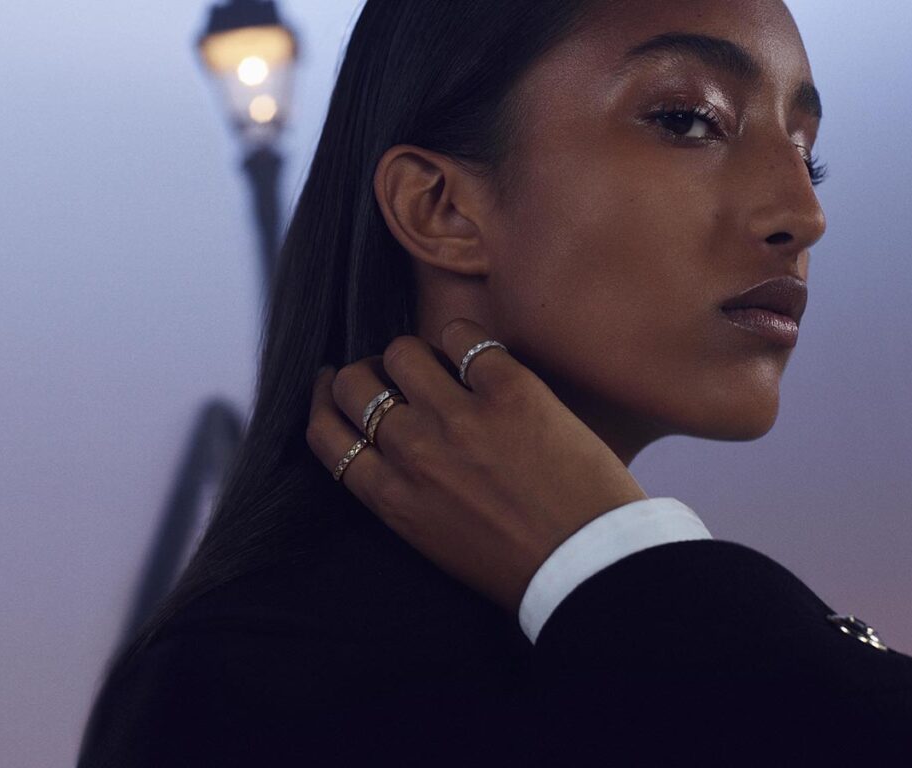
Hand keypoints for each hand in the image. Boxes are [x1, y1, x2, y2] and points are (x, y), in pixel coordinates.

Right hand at [306, 318, 647, 616]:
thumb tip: (389, 436)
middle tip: (390, 375)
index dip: (324, 400)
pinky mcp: (508, 389)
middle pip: (354, 386)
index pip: (326, 433)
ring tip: (439, 365)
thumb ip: (401, 489)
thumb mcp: (433, 538)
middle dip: (365, 373)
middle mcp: (413, 452)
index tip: (332, 384)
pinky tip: (476, 355)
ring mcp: (459, 417)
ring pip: (401, 352)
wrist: (587, 565)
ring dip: (413, 355)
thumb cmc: (516, 561)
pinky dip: (463, 339)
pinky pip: (463, 336)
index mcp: (391, 497)